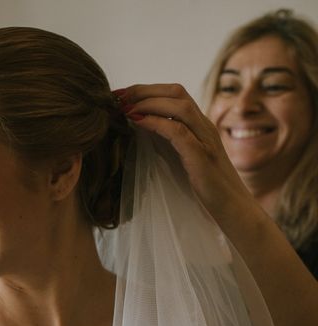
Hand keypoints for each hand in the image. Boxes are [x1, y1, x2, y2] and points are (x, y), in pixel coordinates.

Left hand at [114, 84, 254, 222]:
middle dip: (143, 90)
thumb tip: (141, 134)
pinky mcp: (202, 157)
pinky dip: (156, 123)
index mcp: (200, 125)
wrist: (234, 209)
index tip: (120, 95)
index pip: (174, 94)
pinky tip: (137, 123)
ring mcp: (206, 140)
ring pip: (179, 106)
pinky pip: (178, 132)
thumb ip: (171, 143)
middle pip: (176, 92)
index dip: (146, 90)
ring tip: (124, 109)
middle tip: (117, 97)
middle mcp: (205, 127)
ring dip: (148, 103)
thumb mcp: (186, 158)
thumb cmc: (207, 188)